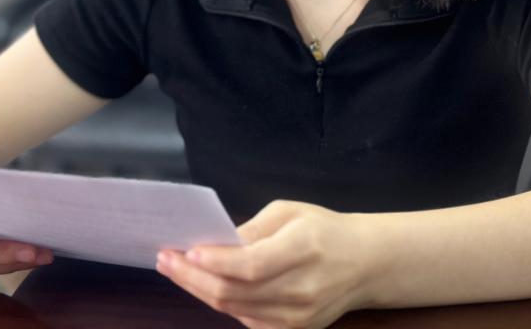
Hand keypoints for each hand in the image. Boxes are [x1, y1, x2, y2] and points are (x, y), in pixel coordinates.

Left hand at [156, 200, 372, 328]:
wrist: (366, 264)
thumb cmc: (324, 229)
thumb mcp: (291, 212)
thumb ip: (253, 228)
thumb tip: (215, 243)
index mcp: (304, 249)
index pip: (250, 264)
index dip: (214, 262)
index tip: (184, 251)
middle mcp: (301, 289)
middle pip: (234, 292)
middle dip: (192, 276)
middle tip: (165, 258)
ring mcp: (297, 317)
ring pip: (233, 309)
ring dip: (199, 290)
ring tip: (175, 270)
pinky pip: (245, 318)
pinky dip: (221, 302)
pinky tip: (203, 285)